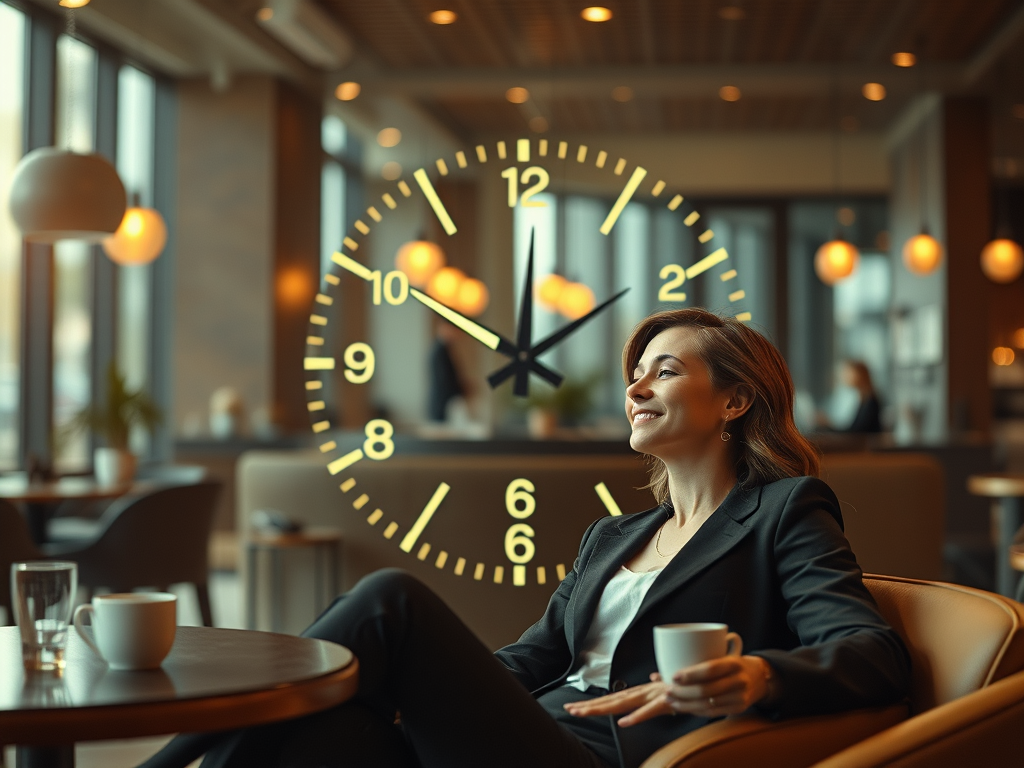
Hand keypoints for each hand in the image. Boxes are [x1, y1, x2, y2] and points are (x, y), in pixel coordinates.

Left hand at [563, 656, 772, 726]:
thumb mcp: (684, 687)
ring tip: (585, 713)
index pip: (622, 697)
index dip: (599, 702)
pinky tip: (625, 723)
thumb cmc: (712, 680)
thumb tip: (653, 680)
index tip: (576, 707)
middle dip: (593, 706)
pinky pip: (657, 709)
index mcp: (655, 689)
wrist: (744, 675)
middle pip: (619, 700)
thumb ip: (668, 685)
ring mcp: (667, 693)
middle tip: (568, 710)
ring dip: (608, 709)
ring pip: (632, 703)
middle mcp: (657, 689)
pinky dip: (641, 715)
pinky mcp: (679, 699)